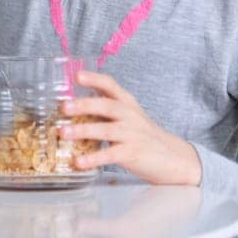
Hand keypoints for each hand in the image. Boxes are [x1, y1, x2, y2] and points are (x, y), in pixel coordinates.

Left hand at [61, 71, 202, 185]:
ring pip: (107, 129)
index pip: (111, 85)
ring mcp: (133, 134)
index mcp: (127, 104)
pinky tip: (79, 162)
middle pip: (108, 105)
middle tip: (63, 107)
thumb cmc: (143, 136)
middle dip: (84, 105)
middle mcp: (130, 115)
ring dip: (83, 131)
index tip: (76, 75)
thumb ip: (105, 110)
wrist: (175, 158)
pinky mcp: (133, 153)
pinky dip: (94, 158)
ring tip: (63, 133)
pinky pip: (111, 154)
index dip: (94, 79)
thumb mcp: (127, 117)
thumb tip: (70, 106)